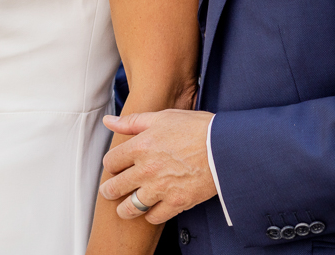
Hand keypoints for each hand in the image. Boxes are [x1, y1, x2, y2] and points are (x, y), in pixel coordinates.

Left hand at [100, 110, 216, 223]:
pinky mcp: (176, 202)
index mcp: (140, 146)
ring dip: (125, 208)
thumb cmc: (196, 128)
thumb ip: (132, 121)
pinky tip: (152, 208)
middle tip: (111, 191)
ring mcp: (161, 188)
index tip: (115, 168)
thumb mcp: (162, 117)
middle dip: (110, 190)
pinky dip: (150, 215)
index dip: (111, 166)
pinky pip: (153, 216)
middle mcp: (146, 169)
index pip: (110, 162)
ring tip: (126, 207)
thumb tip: (109, 121)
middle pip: (114, 188)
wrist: (225, 146)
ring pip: (130, 207)